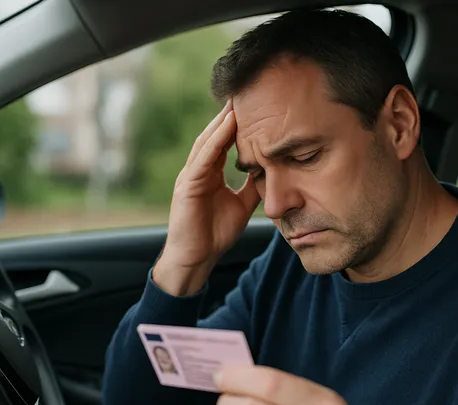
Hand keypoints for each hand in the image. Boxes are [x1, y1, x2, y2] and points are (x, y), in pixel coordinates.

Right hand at [155, 100, 260, 295]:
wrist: (196, 259)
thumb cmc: (214, 234)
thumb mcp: (242, 205)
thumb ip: (252, 187)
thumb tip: (271, 171)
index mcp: (209, 173)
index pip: (224, 142)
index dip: (238, 124)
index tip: (256, 105)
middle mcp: (198, 170)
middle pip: (214, 135)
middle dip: (229, 115)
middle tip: (246, 92)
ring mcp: (190, 176)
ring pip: (207, 142)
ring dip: (222, 121)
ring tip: (238, 102)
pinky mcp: (187, 186)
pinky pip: (202, 159)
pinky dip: (215, 141)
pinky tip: (227, 127)